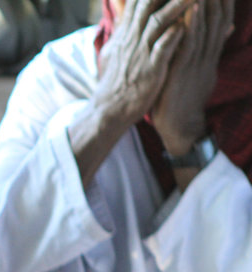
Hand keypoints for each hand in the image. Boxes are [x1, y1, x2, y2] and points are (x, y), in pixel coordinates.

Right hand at [93, 0, 194, 126]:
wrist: (110, 109)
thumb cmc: (115, 81)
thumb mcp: (113, 51)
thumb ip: (121, 30)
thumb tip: (122, 14)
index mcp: (125, 34)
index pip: (136, 3)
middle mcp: (132, 39)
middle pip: (147, 5)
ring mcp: (141, 54)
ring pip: (158, 23)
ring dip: (176, 7)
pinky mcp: (150, 70)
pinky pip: (163, 49)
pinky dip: (174, 36)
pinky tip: (185, 27)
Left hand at [151, 0, 233, 155]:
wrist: (180, 126)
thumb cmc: (185, 96)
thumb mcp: (200, 69)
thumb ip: (209, 48)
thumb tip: (225, 28)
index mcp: (209, 52)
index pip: (219, 19)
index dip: (223, 0)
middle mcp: (206, 54)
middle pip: (216, 17)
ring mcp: (196, 62)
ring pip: (205, 26)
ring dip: (207, 2)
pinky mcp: (183, 71)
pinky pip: (188, 44)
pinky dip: (190, 25)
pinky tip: (190, 8)